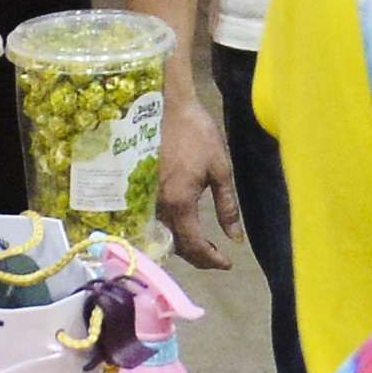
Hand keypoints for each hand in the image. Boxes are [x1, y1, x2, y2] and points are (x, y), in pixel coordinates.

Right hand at [157, 92, 244, 269]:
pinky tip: (185, 229)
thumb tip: (235, 238)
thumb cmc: (196, 134)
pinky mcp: (136, 192)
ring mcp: (143, 201)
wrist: (164, 107)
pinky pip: (154, 222)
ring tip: (206, 247)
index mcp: (179, 203)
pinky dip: (171, 231)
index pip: (195, 245)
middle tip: (219, 260)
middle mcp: (157, 207)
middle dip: (198, 257)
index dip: (211, 259)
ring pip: (163, 235)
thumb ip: (227, 206)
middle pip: (176, 246)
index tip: (227, 265)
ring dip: (184, 246)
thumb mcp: (221, 168)